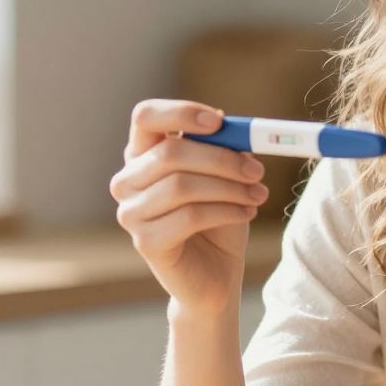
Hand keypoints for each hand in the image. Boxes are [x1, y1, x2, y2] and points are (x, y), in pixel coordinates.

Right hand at [110, 99, 268, 308]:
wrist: (216, 273)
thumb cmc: (218, 219)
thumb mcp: (224, 176)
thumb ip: (221, 148)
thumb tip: (227, 124)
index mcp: (142, 155)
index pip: (145, 117)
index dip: (180, 113)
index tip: (218, 122)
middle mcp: (128, 181)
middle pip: (170, 153)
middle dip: (222, 159)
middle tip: (257, 171)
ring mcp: (131, 213)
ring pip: (182, 186)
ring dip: (229, 187)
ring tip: (257, 195)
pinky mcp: (145, 242)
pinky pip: (189, 216)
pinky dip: (226, 211)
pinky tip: (246, 213)